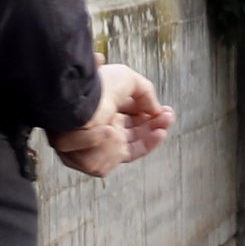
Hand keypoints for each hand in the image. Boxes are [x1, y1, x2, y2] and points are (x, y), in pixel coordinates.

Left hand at [49, 62, 170, 178]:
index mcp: (107, 112)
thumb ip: (146, 94)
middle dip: (153, 129)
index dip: (153, 122)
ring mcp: (93, 147)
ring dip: (142, 139)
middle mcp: (99, 131)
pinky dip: (112, 149)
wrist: (76, 98)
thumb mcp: (129, 80)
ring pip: (124, 152)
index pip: (133, 125)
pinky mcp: (85, 161)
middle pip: (133, 139)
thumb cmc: (97, 86)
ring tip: (155, 128)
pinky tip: (113, 132)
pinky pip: (105, 165)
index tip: (168, 114)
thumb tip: (156, 110)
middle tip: (168, 119)